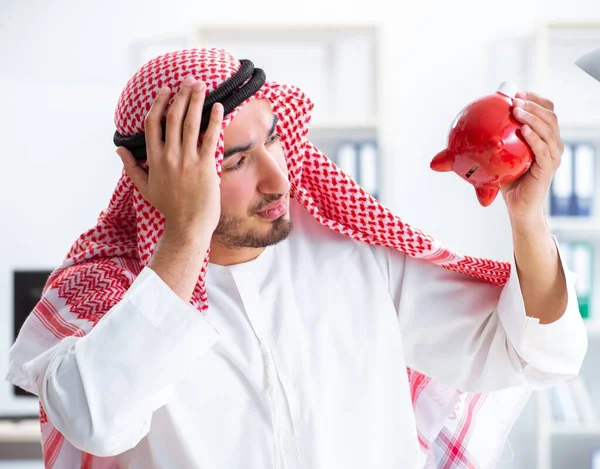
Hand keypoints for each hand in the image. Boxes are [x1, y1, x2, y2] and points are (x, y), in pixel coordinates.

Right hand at [116, 76, 223, 238]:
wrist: (188, 226)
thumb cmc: (169, 208)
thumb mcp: (144, 188)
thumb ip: (132, 166)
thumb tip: (119, 149)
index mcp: (154, 159)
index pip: (153, 123)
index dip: (159, 103)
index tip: (166, 90)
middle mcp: (169, 156)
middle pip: (173, 117)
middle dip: (181, 95)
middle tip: (189, 80)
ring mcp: (187, 160)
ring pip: (190, 123)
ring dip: (196, 101)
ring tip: (201, 85)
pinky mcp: (205, 166)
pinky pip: (210, 138)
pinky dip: (213, 120)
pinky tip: (217, 106)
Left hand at [500, 91, 564, 221]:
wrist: (518, 207)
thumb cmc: (508, 183)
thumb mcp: (498, 159)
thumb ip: (488, 145)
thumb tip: (455, 139)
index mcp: (543, 139)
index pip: (546, 112)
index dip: (535, 99)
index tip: (516, 92)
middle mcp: (552, 145)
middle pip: (550, 116)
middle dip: (533, 104)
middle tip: (515, 99)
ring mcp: (552, 156)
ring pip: (549, 129)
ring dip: (533, 116)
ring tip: (517, 109)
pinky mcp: (548, 168)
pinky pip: (543, 149)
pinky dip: (534, 137)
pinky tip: (523, 130)